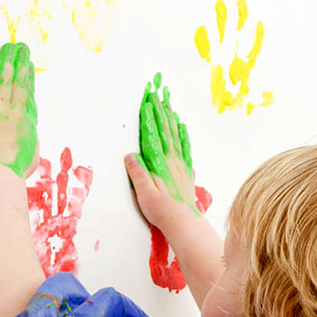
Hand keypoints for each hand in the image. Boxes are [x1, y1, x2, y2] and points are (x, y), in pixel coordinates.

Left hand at [0, 42, 38, 176]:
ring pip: (6, 81)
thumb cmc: (13, 173)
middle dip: (20, 63)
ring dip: (7, 62)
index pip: (29, 95)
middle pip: (20, 83)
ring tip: (8, 48)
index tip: (29, 67)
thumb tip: (29, 144)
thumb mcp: (29, 158)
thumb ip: (29, 145)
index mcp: (28, 124)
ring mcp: (1, 112)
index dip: (29, 79)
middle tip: (21, 48)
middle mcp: (17, 113)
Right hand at [125, 74, 197, 231]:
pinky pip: (184, 146)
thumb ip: (138, 174)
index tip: (147, 101)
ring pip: (176, 134)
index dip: (150, 118)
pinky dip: (182, 133)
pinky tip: (181, 126)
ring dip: (170, 117)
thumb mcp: (145, 194)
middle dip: (160, 110)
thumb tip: (131, 155)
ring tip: (168, 103)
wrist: (184, 223)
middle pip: (166, 130)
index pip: (153, 135)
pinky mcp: (185, 170)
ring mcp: (181, 164)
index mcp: (161, 164)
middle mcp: (172, 160)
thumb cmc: (162, 211)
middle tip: (157, 94)